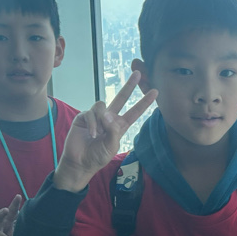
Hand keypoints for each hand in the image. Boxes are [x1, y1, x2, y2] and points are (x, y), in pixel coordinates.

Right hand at [54, 71, 157, 191]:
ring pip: (102, 105)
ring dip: (101, 119)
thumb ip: (113, 130)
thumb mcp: (112, 146)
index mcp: (119, 126)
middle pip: (121, 98)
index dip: (144, 102)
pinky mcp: (83, 117)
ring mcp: (96, 117)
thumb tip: (108, 115)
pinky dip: (92, 124)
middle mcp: (109, 118)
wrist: (80, 163)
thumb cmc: (98, 156)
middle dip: (129, 86)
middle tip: (138, 73)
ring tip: (97, 135)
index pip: (134, 112)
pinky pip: (90, 113)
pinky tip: (92, 134)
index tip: (155, 91)